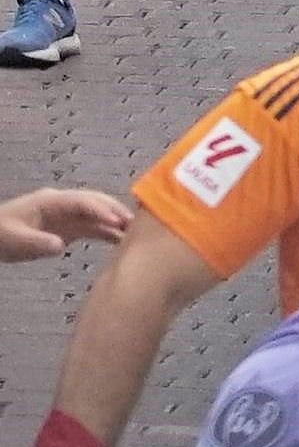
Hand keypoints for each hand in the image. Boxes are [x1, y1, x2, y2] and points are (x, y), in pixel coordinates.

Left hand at [0, 188, 128, 261]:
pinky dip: (111, 232)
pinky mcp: (71, 228)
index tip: (117, 221)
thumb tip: (59, 245)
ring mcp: (69, 216)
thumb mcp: (14, 239)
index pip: (81, 201)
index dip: (100, 210)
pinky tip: (124, 241)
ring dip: (118, 222)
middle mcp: (64, 205)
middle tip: (137, 224)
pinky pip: (96, 227)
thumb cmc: (0, 234)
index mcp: (50, 202)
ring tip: (138, 233)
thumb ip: (36, 242)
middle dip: (117, 211)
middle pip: (96, 202)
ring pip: (99, 214)